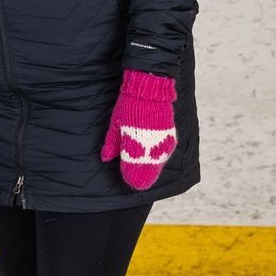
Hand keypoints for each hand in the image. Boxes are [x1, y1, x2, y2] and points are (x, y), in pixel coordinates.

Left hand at [99, 69, 177, 188]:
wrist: (149, 91)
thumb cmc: (129, 106)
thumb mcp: (115, 124)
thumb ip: (112, 144)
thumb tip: (105, 158)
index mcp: (132, 141)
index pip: (131, 165)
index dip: (130, 175)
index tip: (129, 180)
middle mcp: (147, 143)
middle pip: (146, 167)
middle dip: (142, 177)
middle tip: (139, 185)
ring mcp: (160, 139)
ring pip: (157, 162)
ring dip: (153, 170)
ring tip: (148, 178)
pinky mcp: (169, 134)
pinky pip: (165, 152)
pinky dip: (160, 159)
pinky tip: (157, 163)